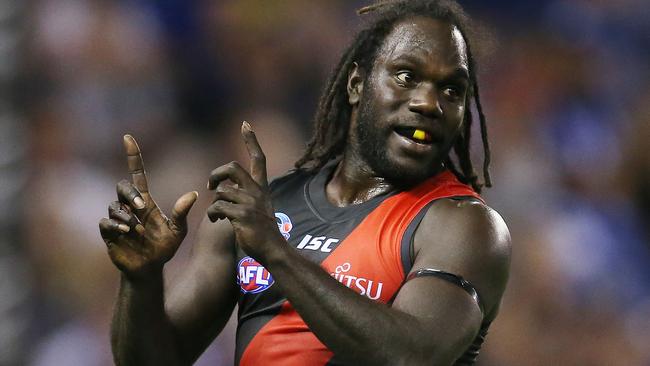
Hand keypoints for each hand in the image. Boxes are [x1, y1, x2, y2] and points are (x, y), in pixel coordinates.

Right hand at [99, 135, 197, 278]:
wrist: (150, 269)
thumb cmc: (164, 248)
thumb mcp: (178, 231)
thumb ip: (182, 214)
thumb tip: (194, 194)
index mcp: (146, 202)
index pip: (137, 173)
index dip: (133, 156)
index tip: (128, 137)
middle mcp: (130, 207)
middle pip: (122, 187)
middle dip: (130, 194)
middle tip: (142, 208)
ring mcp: (119, 219)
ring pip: (114, 206)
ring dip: (127, 216)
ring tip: (138, 231)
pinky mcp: (109, 233)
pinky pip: (105, 221)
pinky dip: (115, 224)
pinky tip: (126, 232)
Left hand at [206, 121, 283, 261]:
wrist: (272, 250)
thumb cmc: (261, 231)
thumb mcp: (258, 208)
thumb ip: (245, 195)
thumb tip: (224, 187)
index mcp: (261, 188)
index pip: (258, 158)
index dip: (251, 140)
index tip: (245, 124)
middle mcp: (257, 192)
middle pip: (232, 168)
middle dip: (216, 173)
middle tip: (211, 185)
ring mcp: (250, 203)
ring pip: (221, 191)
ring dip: (214, 203)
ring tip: (216, 214)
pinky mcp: (242, 216)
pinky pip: (217, 207)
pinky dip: (212, 213)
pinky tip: (215, 220)